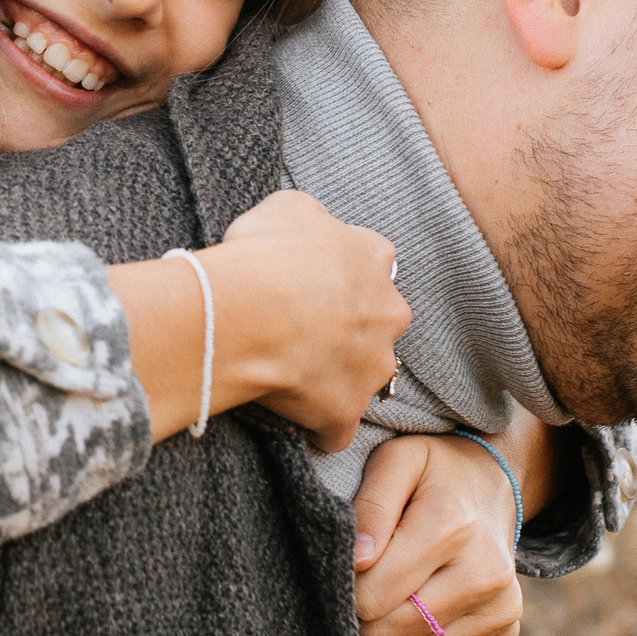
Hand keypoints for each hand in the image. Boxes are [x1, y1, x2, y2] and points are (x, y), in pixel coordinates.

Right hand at [102, 190, 406, 449]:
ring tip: (293, 376)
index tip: (316, 282)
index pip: (374, 262)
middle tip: (303, 330)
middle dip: (350, 329)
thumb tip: (309, 228)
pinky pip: (336, 428)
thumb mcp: (287, 207)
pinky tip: (294, 419)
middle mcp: (387, 313)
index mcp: (374, 260)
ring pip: (364, 376)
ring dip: (337, 378)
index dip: (343, 274)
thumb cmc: (264, 254)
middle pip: (378, 323)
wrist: (248, 311)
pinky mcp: (344, 411)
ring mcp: (371, 366)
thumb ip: (312, 219)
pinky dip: (319, 427)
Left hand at [350, 433, 523, 635]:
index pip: (373, 594)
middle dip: (363, 614)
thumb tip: (356, 560)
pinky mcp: (507, 627)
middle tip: (365, 584)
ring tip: (392, 593)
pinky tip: (421, 606)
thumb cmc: (432, 474)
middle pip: (390, 630)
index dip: (347, 587)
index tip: (348, 569)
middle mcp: (485, 571)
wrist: (492, 485)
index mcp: (451, 526)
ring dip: (388, 634)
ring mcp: (502, 604)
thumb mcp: (394, 462)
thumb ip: (370, 506)